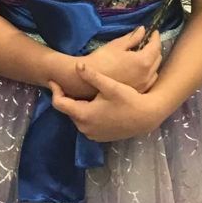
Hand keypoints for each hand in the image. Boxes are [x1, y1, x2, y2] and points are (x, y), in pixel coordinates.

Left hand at [48, 65, 168, 142]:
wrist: (146, 117)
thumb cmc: (129, 100)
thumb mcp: (110, 86)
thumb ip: (92, 76)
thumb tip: (76, 65)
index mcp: (84, 115)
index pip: (59, 104)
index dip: (56, 90)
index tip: (55, 80)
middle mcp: (84, 128)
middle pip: (68, 110)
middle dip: (68, 97)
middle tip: (71, 83)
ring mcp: (91, 135)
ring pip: (77, 117)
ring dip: (78, 105)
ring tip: (84, 92)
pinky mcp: (98, 137)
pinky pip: (86, 124)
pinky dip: (86, 114)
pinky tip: (94, 103)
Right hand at [85, 26, 162, 93]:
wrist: (89, 80)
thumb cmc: (102, 59)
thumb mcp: (117, 45)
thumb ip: (133, 38)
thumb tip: (143, 30)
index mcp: (143, 61)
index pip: (155, 46)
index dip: (155, 37)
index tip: (154, 32)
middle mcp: (147, 74)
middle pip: (158, 58)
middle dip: (155, 48)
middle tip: (149, 42)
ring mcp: (143, 84)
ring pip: (155, 70)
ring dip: (153, 61)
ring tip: (146, 55)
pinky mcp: (138, 91)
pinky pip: (150, 80)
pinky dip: (149, 73)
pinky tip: (142, 69)